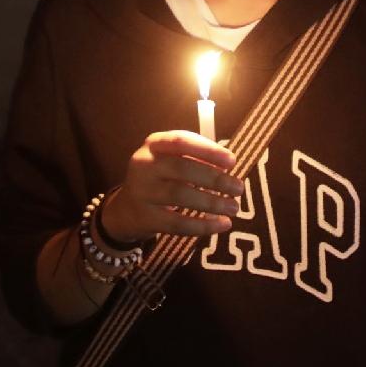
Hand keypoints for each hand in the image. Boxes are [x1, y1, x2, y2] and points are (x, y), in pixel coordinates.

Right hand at [101, 130, 244, 242]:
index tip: (232, 161)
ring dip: (212, 202)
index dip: (208, 150)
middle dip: (214, 179)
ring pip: (179, 195)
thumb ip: (196, 158)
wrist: (126, 209)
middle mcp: (144, 164)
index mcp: (154, 144)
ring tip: (234, 207)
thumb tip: (228, 166)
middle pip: (181, 169)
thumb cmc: (160, 178)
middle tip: (239, 188)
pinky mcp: (145, 218)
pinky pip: (177, 223)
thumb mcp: (171, 159)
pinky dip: (203, 225)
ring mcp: (142, 192)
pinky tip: (222, 224)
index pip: (181, 141)